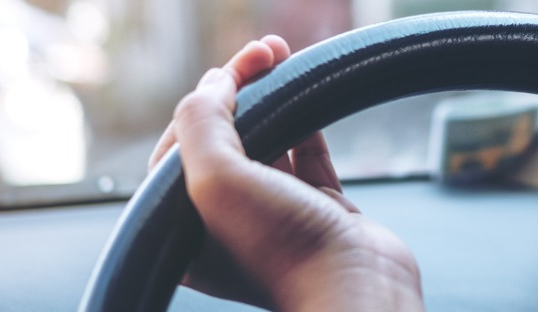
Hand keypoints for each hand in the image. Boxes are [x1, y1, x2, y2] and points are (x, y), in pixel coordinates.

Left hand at [148, 35, 422, 310]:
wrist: (357, 287)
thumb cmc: (281, 249)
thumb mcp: (215, 181)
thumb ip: (199, 123)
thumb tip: (214, 83)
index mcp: (183, 229)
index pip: (180, 145)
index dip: (205, 100)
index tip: (234, 70)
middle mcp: (225, 223)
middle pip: (224, 138)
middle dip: (241, 88)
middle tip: (265, 50)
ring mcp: (275, 215)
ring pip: (266, 140)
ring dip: (274, 97)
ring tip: (285, 57)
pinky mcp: (320, 209)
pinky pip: (306, 155)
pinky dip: (305, 122)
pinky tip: (307, 95)